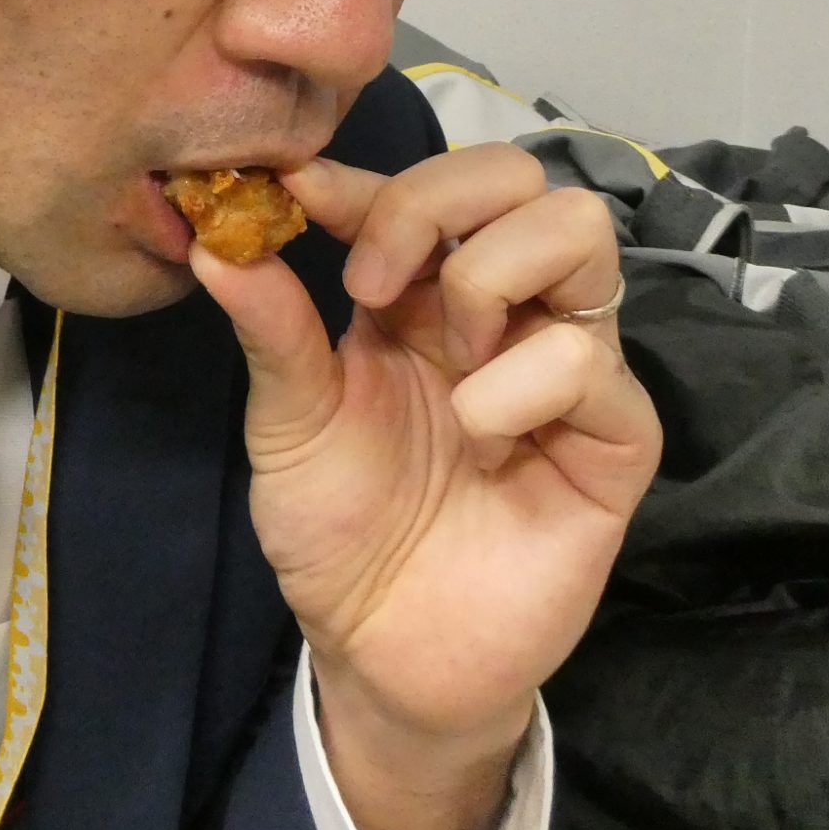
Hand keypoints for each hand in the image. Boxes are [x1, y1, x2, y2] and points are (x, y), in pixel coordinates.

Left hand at [189, 142, 659, 767]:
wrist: (382, 652)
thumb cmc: (339, 531)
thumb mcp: (288, 422)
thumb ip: (271, 328)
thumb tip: (212, 238)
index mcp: (422, 295)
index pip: (424, 187)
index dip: (365, 178)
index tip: (297, 192)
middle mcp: (503, 313)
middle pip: (522, 176)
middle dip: (439, 203)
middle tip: (375, 285)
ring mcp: (568, 366)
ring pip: (579, 232)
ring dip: (492, 275)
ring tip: (449, 357)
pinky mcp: (616, 438)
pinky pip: (590, 356)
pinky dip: (521, 384)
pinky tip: (482, 440)